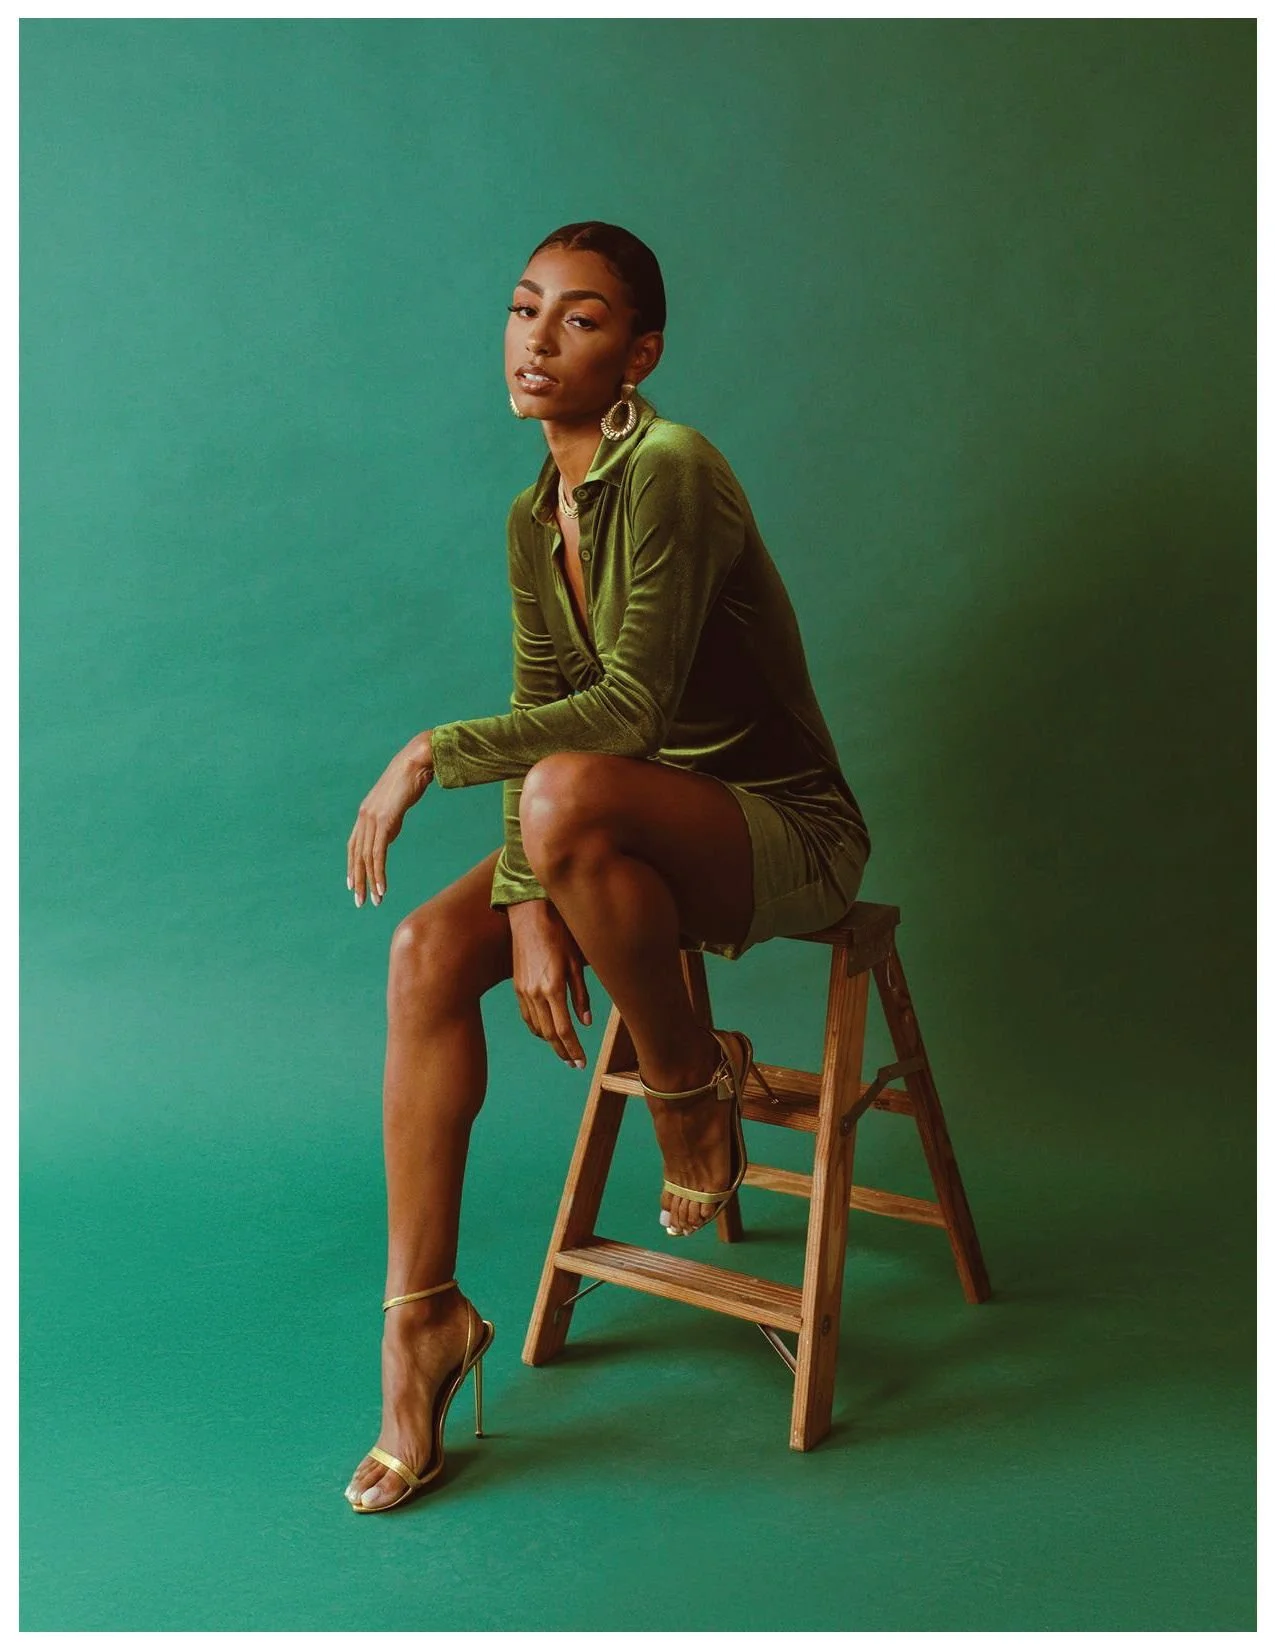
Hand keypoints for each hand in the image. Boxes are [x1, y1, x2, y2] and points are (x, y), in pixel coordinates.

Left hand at [347, 732, 433, 907]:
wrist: (416, 761)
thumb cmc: (411, 778)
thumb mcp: (397, 804)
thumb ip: (390, 821)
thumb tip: (388, 837)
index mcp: (365, 812)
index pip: (354, 845)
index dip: (353, 866)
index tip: (354, 884)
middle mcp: (364, 816)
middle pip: (356, 855)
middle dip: (357, 880)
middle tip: (358, 901)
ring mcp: (372, 818)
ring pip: (366, 858)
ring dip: (369, 882)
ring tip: (374, 900)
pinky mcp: (384, 821)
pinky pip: (378, 854)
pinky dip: (378, 873)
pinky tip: (381, 887)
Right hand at [509, 901, 592, 1067]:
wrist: (530, 916)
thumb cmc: (559, 934)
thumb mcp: (577, 962)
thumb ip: (581, 994)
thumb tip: (585, 1022)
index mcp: (553, 988)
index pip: (564, 1030)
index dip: (573, 1049)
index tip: (582, 1062)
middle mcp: (535, 993)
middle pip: (549, 1034)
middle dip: (563, 1051)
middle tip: (574, 1063)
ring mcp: (523, 991)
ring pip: (537, 1027)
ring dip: (550, 1042)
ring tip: (563, 1051)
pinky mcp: (517, 986)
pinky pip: (527, 1016)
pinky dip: (537, 1028)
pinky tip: (547, 1032)